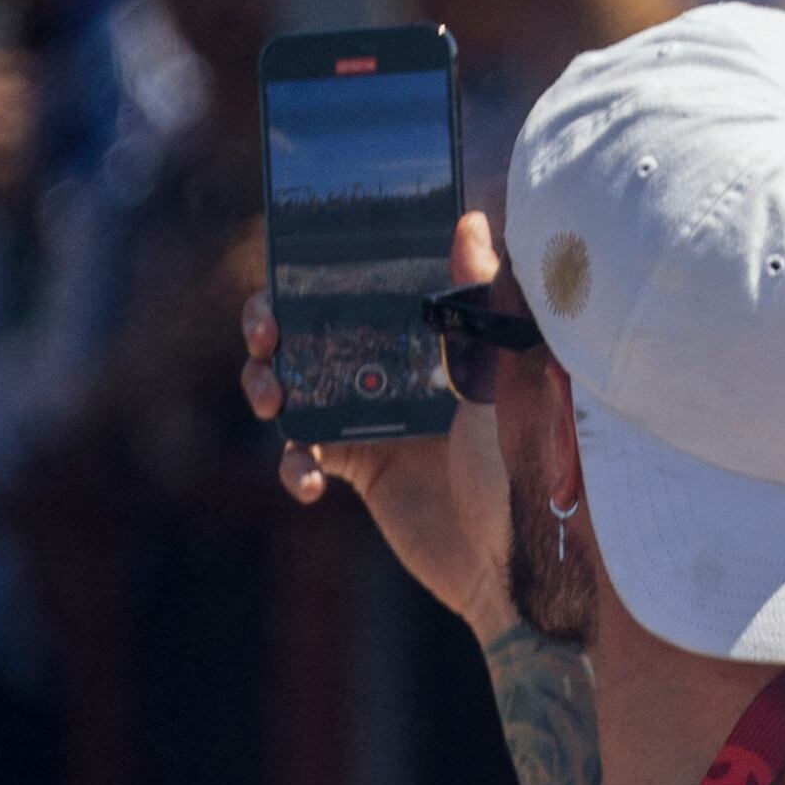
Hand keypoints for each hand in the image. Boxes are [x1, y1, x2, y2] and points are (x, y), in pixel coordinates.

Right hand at [242, 210, 518, 629]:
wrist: (512, 562)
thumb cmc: (520, 464)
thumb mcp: (502, 378)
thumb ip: (480, 306)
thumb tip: (471, 222)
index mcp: (431, 337)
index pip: (366, 289)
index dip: (320, 275)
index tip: (289, 268)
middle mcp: (398, 369)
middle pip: (316, 331)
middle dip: (274, 325)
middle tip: (264, 335)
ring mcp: (374, 417)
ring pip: (297, 386)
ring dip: (267, 386)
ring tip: (271, 400)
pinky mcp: (360, 468)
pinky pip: (303, 456)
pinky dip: (292, 465)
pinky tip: (307, 481)